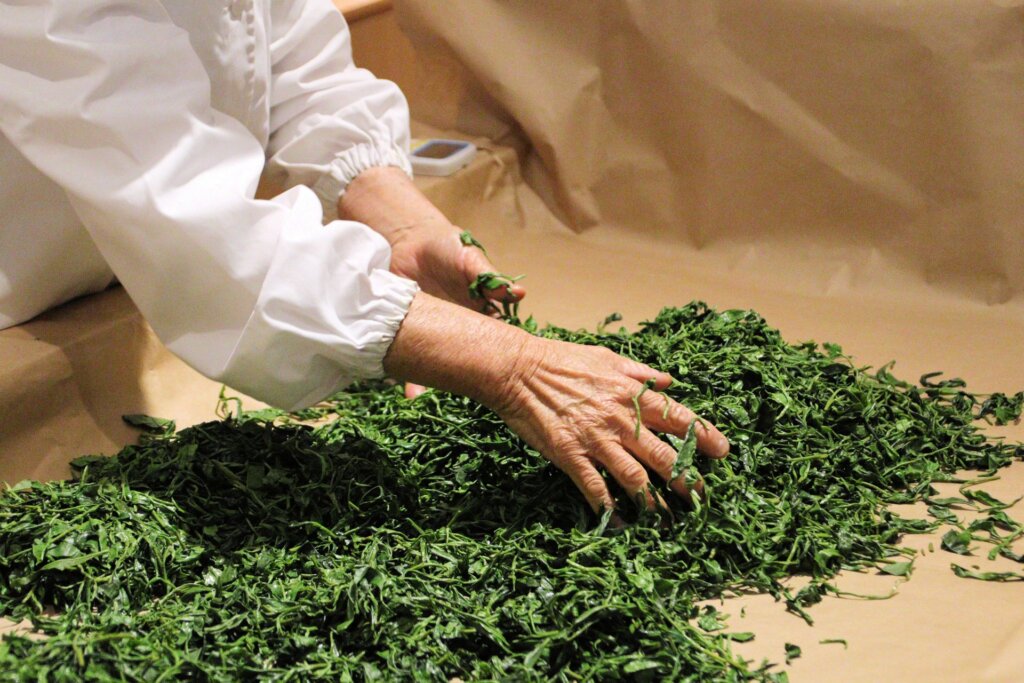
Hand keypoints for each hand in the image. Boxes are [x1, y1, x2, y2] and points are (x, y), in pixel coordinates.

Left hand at [336, 166, 525, 399]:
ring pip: (438, 362)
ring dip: (431, 381)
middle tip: (465, 391)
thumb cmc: (447, 246)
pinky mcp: (410, 332)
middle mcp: (460, 328)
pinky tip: (407, 392)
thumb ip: (489, 276)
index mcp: (480, 312)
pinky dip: (408, 375)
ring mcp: (434, 333)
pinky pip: (412, 356)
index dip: (498, 357)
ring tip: (421, 396)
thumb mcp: (470, 258)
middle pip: (466, 358)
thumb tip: (518, 294)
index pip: (495, 339)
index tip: (502, 375)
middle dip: (464, 377)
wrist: (407, 240)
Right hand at [490, 337, 729, 512]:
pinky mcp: (570, 455)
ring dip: (654, 501)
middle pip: (664, 455)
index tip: (723, 452)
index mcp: (631, 394)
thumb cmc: (562, 359)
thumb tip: (668, 381)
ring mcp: (596, 440)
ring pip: (635, 477)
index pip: (678, 418)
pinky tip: (619, 523)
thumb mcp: (607, 357)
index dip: (704, 436)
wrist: (518, 369)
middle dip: (688, 479)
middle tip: (703, 497)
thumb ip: (640, 372)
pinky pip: (595, 487)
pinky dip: (608, 507)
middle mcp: (620, 419)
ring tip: (668, 518)